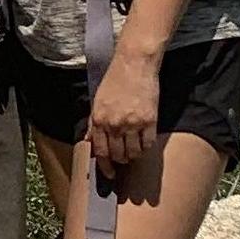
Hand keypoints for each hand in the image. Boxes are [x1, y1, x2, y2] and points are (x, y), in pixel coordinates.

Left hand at [88, 46, 163, 181]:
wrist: (134, 64)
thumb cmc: (114, 80)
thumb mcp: (98, 100)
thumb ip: (95, 122)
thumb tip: (89, 140)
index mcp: (99, 118)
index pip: (101, 152)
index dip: (105, 166)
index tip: (110, 174)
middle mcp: (115, 124)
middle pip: (118, 155)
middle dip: (120, 161)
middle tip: (123, 160)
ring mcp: (133, 123)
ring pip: (134, 153)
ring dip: (133, 156)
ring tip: (133, 151)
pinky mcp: (150, 121)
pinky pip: (148, 144)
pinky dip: (145, 148)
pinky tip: (143, 144)